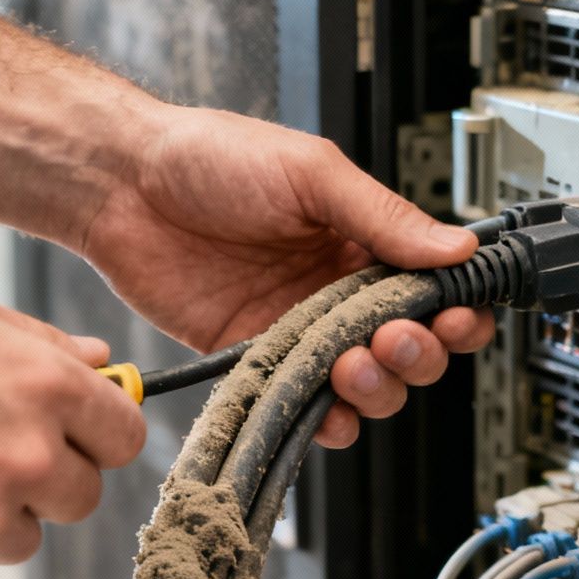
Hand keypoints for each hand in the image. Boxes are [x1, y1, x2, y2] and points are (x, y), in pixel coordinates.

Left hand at [79, 107, 495, 446]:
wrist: (121, 186)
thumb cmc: (208, 158)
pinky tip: (327, 408)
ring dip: (378, 388)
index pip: (435, 287)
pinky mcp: (255, 359)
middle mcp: (339, 290)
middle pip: (412, 346)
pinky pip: (306, 405)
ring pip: (368, 384)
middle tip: (393, 338)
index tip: (456, 317)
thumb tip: (456, 246)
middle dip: (418, 353)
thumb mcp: (310, 173)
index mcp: (363, 239)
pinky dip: (327, 419)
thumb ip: (382, 215)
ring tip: (354, 364)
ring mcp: (299, 328)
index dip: (457, 309)